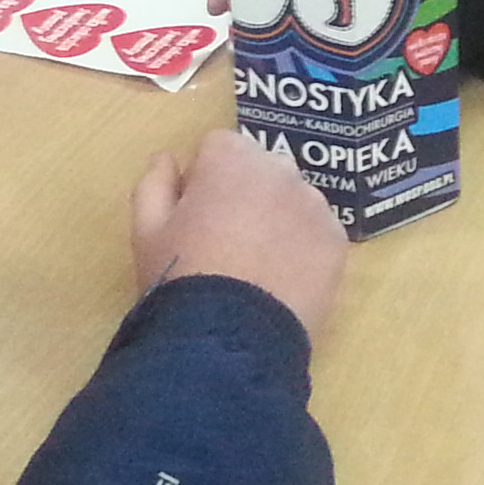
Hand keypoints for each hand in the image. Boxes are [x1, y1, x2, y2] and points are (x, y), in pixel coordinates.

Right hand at [130, 130, 347, 336]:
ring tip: (255, 265)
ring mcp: (315, 205)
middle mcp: (281, 170)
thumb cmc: (181, 276)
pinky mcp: (337, 241)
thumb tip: (167, 159)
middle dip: (245, 192)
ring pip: (293, 200)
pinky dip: (303, 248)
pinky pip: (316, 233)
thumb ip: (154, 183)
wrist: (229, 337)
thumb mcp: (146, 230)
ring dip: (277, 217)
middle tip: (226, 241)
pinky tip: (281, 279)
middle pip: (261, 169)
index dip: (203, 178)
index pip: (218, 147)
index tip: (196, 213)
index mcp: (231, 158)